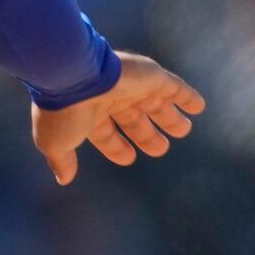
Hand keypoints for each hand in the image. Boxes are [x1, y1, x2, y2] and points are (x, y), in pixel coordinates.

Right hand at [32, 51, 206, 185]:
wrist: (71, 74)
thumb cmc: (62, 111)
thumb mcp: (56, 142)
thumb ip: (62, 160)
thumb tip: (64, 180)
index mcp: (88, 114)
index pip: (107, 135)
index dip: (117, 148)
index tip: (129, 158)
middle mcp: (111, 99)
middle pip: (135, 120)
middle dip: (147, 135)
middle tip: (161, 149)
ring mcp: (132, 87)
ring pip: (155, 104)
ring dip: (169, 117)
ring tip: (184, 129)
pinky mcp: (150, 75)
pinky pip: (174, 86)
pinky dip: (186, 95)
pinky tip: (199, 107)